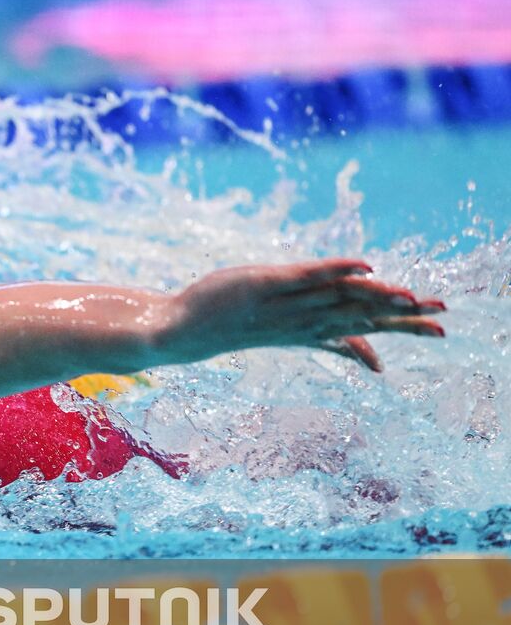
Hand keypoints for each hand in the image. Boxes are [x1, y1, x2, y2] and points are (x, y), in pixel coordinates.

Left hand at [160, 258, 446, 372]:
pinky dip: (335, 269)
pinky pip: (304, 276)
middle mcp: (301, 321)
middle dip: (402, 318)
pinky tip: (364, 265)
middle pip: (359, 318)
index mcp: (308, 332)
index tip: (439, 330)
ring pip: (338, 299)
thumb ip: (329, 339)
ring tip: (412, 296)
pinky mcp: (265, 285)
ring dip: (377, 295)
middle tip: (443, 318)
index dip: (401, 330)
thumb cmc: (232, 325)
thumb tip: (369, 359)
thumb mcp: (285, 333)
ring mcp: (284, 304)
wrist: (181, 331)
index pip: (363, 331)